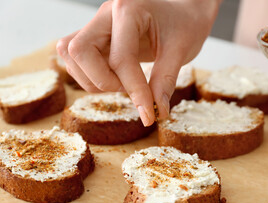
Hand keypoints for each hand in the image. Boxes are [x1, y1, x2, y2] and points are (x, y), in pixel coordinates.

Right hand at [57, 0, 219, 125]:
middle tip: (128, 90)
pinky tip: (115, 79)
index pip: (121, 58)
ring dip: (93, 79)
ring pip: (71, 55)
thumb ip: (165, 81)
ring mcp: (97, 24)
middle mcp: (106, 14)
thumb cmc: (184, 26)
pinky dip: (89, 75)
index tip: (148, 114)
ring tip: (123, 84)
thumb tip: (157, 112)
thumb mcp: (181, 51)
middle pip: (79, 51)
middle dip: (103, 81)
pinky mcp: (95, 36)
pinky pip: (75, 58)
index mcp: (129, 9)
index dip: (134, 90)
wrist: (182, 13)